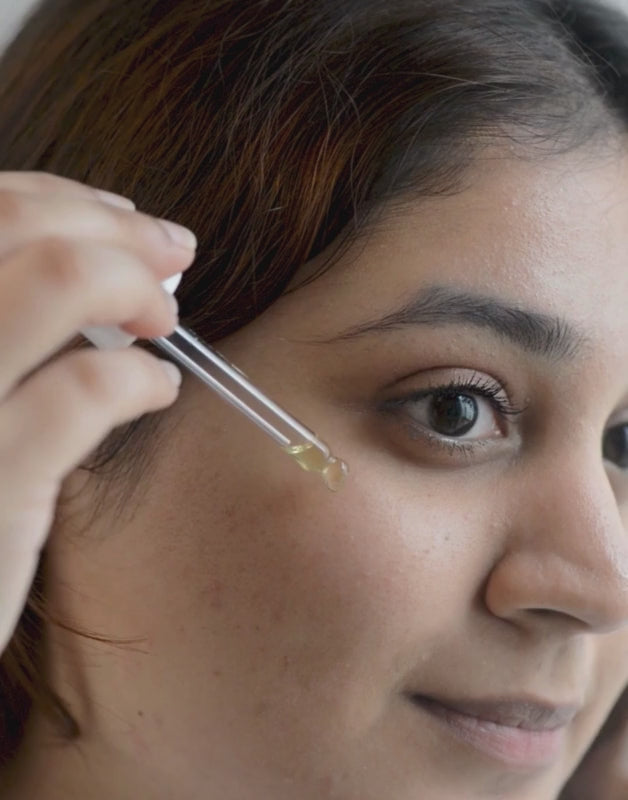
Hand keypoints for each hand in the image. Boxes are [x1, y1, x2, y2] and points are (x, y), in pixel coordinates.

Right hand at [0, 171, 195, 653]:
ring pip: (54, 282)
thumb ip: (6, 334)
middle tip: (174, 253)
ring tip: (167, 319)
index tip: (120, 218)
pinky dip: (140, 378)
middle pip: (16, 225)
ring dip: (131, 283)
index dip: (59, 199)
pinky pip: (86, 390)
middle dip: (113, 227)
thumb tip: (81, 266)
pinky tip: (159, 392)